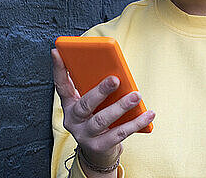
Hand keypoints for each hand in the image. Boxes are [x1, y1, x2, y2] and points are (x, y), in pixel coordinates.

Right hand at [51, 49, 154, 167]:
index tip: (57, 51)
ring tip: (137, 96)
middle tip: (116, 79)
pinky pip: (119, 134)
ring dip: (121, 106)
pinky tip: (149, 114)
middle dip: (100, 91)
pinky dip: (136, 123)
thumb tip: (114, 71)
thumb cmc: (98, 118)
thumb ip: (97, 88)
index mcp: (70, 105)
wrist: (98, 153)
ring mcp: (84, 135)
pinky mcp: (99, 147)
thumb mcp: (93, 103)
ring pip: (102, 120)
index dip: (58, 69)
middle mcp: (73, 120)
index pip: (61, 85)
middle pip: (85, 104)